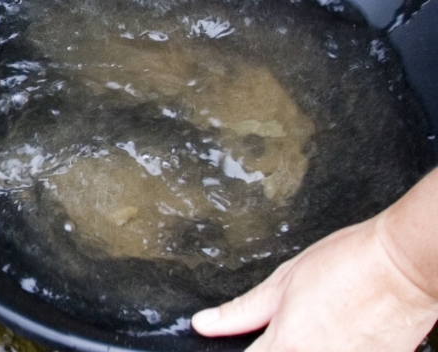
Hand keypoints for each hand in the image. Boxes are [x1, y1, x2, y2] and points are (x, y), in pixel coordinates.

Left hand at [191, 214, 437, 351]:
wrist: (403, 268)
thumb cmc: (348, 265)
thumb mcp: (282, 282)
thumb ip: (241, 311)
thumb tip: (204, 323)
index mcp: (287, 345)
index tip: (248, 347)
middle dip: (275, 351)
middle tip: (291, 329)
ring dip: (302, 350)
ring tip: (317, 327)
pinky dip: (332, 350)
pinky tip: (335, 336)